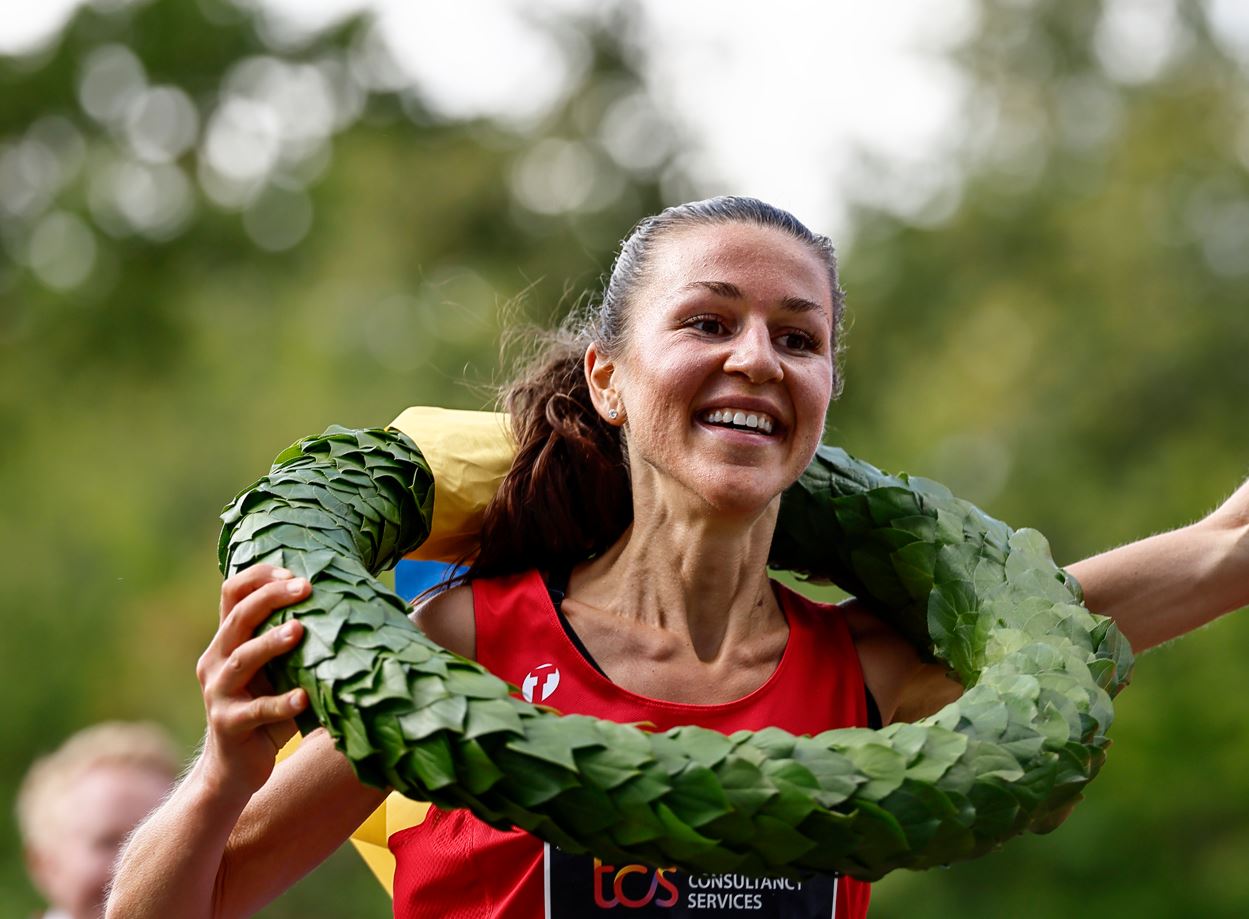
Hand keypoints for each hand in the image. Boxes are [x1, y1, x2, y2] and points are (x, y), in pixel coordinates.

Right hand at [195, 564, 311, 799]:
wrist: (233, 769)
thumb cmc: (265, 713)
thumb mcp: (276, 673)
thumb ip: (295, 647)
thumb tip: (350, 613)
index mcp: (227, 642)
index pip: (232, 595)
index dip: (258, 577)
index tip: (292, 570)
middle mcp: (217, 661)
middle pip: (237, 618)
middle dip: (271, 597)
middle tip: (304, 587)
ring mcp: (219, 693)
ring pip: (242, 658)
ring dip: (271, 642)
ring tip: (299, 630)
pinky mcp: (229, 724)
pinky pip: (257, 711)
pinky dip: (282, 703)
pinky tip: (304, 697)